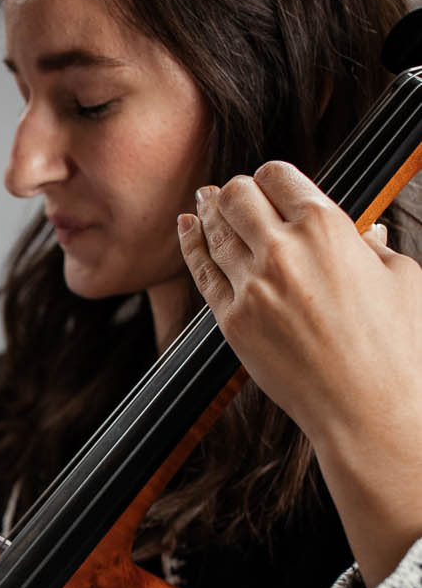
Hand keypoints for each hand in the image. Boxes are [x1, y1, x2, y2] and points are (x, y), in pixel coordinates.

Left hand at [178, 162, 421, 585]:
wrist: (369, 411)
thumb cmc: (397, 348)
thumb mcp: (402, 280)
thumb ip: (374, 249)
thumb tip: (367, 233)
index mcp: (327, 227)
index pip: (279, 176)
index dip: (272, 177)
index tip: (272, 183)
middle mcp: (283, 250)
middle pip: (237, 196)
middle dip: (237, 191)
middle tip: (236, 193)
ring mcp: (251, 286)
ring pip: (215, 231)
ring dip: (209, 211)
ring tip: (205, 201)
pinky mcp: (231, 321)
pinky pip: (203, 271)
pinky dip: (191, 244)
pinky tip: (187, 229)